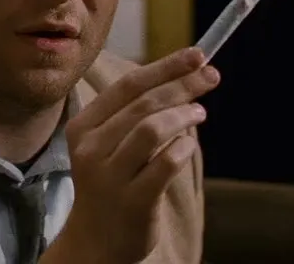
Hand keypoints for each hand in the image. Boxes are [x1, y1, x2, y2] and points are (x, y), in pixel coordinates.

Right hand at [45, 47, 218, 263]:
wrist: (96, 239)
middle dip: (182, 85)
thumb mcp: (107, 145)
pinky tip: (187, 147)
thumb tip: (185, 76)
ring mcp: (109, 176)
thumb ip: (134, 114)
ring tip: (200, 113)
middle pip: (143, 104)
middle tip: (211, 76)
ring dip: (183, 116)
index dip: (164, 67)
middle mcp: (90, 149)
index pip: (126, 86)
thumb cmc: (111, 182)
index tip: (197, 55)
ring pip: (152, 130)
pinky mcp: (132, 201)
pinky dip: (182, 150)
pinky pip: (165, 164)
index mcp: (82, 127)